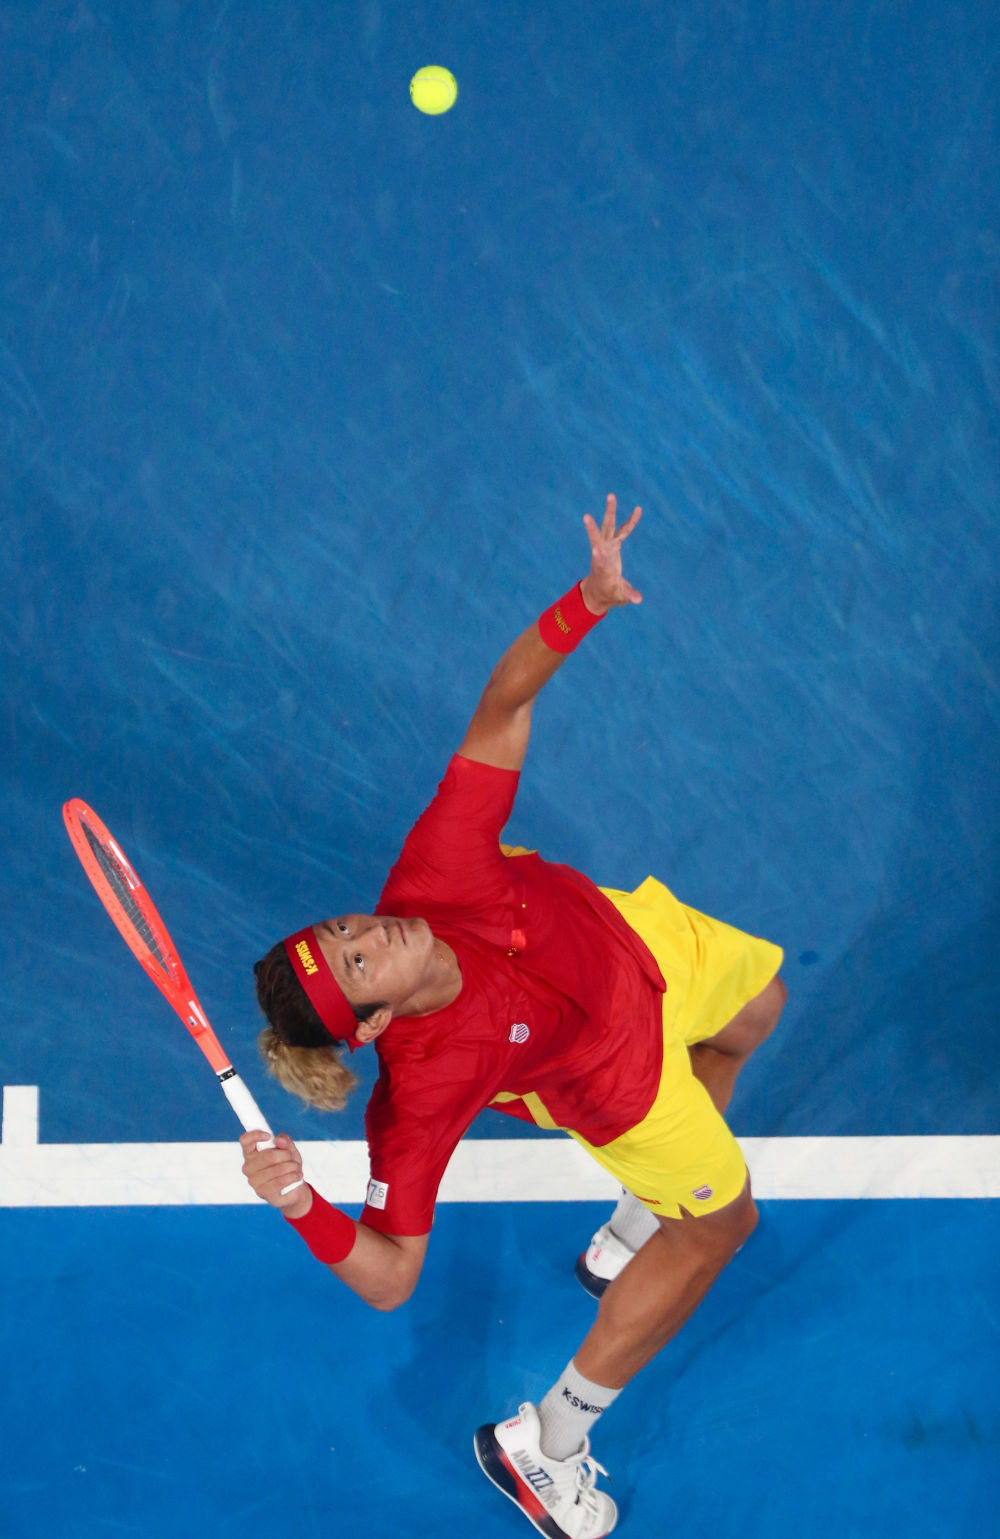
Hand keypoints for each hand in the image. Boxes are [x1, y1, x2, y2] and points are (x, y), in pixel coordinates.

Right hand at [240, 1130, 311, 1217]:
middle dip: (286, 1155)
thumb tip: (278, 1140)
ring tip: (296, 1168)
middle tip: (292, 1157)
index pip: (245, 1140)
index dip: (255, 1135)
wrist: (292, 1189)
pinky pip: (280, 1181)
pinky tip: (297, 1176)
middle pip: (268, 1155)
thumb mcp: (289, 1149)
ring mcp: (253, 1181)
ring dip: (292, 1166)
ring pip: (277, 1168)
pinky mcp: (261, 1192)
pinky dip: (293, 1176)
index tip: (269, 1136)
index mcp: (251, 1153)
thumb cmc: (287, 1165)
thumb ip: (284, 1141)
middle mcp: (248, 1166)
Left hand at [580, 494, 642, 613]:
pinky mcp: (613, 545)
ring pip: (608, 527)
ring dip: (610, 512)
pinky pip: (623, 530)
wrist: (600, 591)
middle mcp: (602, 555)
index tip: (596, 552)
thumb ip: (629, 595)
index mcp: (603, 570)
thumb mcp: (620, 597)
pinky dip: (630, 521)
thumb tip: (638, 599)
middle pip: (597, 539)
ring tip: (611, 495)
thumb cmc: (610, 594)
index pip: (599, 563)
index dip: (599, 558)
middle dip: (592, 529)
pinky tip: (638, 509)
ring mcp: (607, 548)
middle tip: (586, 515)